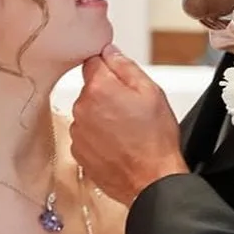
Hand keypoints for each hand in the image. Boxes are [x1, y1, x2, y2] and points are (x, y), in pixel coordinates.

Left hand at [70, 46, 186, 207]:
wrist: (151, 181)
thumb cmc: (155, 140)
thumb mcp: (151, 92)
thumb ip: (125, 66)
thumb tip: (110, 52)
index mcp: (99, 88)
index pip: (92, 61)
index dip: (108, 67)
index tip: (119, 78)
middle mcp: (82, 108)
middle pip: (90, 89)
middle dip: (108, 94)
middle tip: (131, 109)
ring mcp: (78, 132)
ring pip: (88, 113)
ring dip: (102, 117)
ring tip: (126, 130)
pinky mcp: (78, 151)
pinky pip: (86, 135)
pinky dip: (98, 137)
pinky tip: (118, 144)